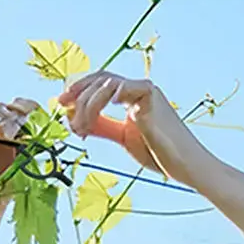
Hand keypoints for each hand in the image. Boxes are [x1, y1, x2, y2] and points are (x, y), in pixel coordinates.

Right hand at [0, 98, 38, 226]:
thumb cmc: (5, 189)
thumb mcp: (24, 162)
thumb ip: (31, 144)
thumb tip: (47, 127)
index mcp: (8, 134)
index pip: (17, 108)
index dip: (26, 106)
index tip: (34, 113)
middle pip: (0, 108)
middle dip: (11, 113)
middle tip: (19, 124)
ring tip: (6, 130)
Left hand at [58, 72, 211, 187]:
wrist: (182, 164)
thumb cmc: (158, 152)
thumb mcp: (122, 138)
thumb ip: (103, 127)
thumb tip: (78, 121)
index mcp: (131, 97)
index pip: (100, 84)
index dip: (78, 90)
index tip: (61, 103)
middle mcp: (137, 90)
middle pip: (100, 79)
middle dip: (77, 93)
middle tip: (63, 108)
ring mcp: (145, 91)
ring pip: (108, 83)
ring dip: (88, 104)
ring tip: (83, 128)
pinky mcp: (152, 97)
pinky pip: (128, 87)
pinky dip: (113, 94)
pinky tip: (104, 109)